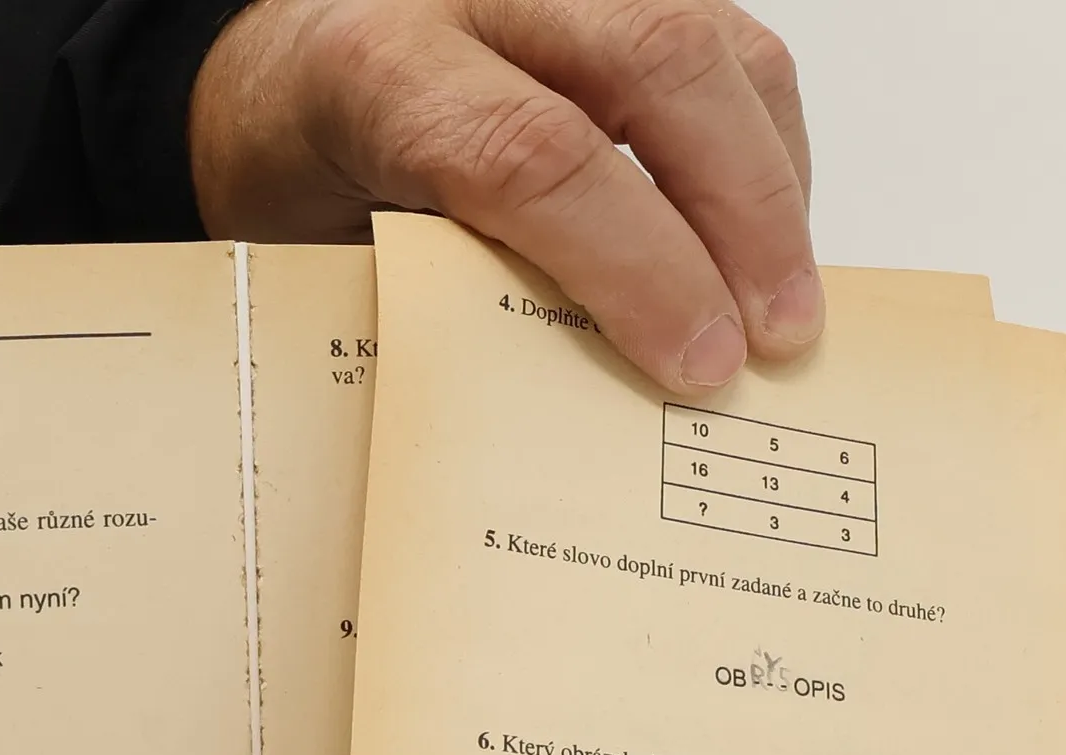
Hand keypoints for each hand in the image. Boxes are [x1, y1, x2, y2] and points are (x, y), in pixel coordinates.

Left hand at [191, 0, 818, 392]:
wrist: (279, 79)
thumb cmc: (300, 178)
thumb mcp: (334, 252)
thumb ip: (450, 297)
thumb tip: (586, 395)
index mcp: (380, 68)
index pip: (534, 155)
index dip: (636, 268)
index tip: (695, 364)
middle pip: (657, 68)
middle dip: (740, 217)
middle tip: (772, 342)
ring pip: (712, 47)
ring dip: (770, 188)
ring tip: (786, 310)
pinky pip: (724, 49)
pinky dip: (762, 151)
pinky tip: (764, 244)